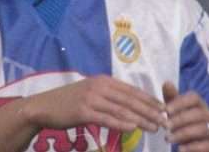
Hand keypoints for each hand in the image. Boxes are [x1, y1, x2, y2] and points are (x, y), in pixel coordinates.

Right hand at [22, 75, 166, 133]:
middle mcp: (99, 86)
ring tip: (154, 127)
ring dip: (141, 119)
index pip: (132, 90)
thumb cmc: (68, 102)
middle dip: (150, 110)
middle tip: (165, 120)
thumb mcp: (90, 94)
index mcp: (104, 80)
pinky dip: (121, 123)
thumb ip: (108, 97)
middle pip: (130, 99)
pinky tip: (133, 128)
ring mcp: (91, 98)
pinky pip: (106, 118)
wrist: (43, 107)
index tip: (164, 109)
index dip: (149, 100)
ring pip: (122, 109)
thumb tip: (129, 106)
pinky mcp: (83, 111)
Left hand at [163, 81, 208, 151]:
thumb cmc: (190, 125)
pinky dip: (193, 147)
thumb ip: (173, 99)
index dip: (180, 102)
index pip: (194, 98)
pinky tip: (180, 149)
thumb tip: (166, 82)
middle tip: (165, 126)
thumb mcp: (180, 112)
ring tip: (168, 138)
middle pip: (199, 113)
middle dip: (180, 119)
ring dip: (184, 133)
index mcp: (201, 106)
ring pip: (203, 129)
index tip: (165, 110)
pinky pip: (208, 145)